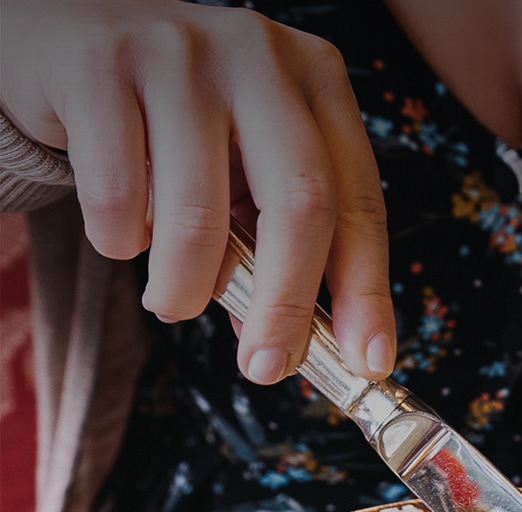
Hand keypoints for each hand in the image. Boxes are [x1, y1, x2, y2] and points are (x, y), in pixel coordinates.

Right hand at [0, 0, 394, 382]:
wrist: (62, 42)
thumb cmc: (174, 125)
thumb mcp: (244, 171)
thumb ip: (275, 246)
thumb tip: (290, 346)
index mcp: (317, 80)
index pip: (360, 202)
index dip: (367, 291)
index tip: (367, 362)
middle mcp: (259, 56)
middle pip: (301, 204)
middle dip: (287, 306)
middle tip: (267, 367)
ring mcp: (179, 51)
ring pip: (199, 217)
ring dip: (184, 290)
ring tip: (172, 300)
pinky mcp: (98, 62)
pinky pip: (118, 197)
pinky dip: (121, 242)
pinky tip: (123, 232)